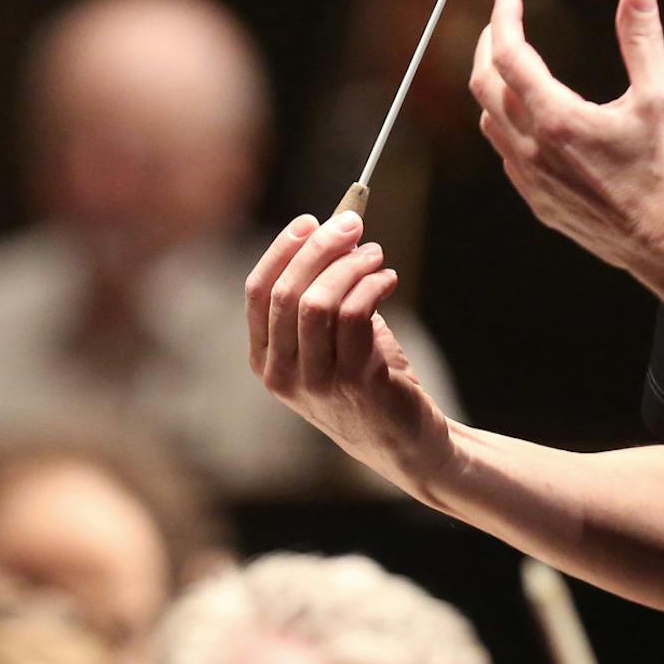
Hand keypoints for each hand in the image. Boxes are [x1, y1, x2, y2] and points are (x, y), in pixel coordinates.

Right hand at [245, 212, 452, 496]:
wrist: (404, 442)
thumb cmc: (365, 380)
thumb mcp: (330, 341)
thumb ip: (322, 293)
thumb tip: (334, 232)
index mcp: (265, 360)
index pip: (258, 293)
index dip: (282, 250)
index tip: (310, 220)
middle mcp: (282, 374)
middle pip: (287, 293)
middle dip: (320, 248)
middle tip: (352, 224)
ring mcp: (316, 382)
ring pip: (319, 302)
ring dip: (351, 267)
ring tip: (376, 255)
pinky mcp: (354, 382)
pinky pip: (355, 315)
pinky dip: (373, 286)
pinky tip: (388, 279)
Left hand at [470, 0, 663, 284]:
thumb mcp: (661, 97)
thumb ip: (642, 39)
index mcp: (557, 119)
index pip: (510, 55)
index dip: (504, 19)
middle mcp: (532, 149)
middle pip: (484, 85)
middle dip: (488, 45)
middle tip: (501, 23)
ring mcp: (530, 179)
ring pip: (489, 122)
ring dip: (492, 87)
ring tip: (509, 65)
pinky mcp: (537, 202)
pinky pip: (505, 154)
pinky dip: (505, 124)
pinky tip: (525, 118)